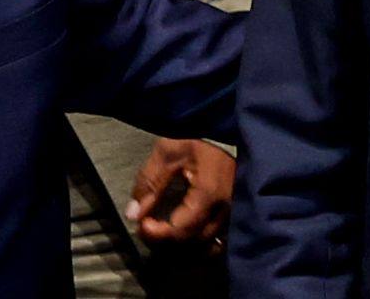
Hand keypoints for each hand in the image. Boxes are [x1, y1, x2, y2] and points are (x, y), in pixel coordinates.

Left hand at [125, 136, 233, 251]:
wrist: (224, 125)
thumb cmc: (197, 135)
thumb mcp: (167, 152)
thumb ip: (150, 183)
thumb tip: (133, 213)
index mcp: (209, 193)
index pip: (182, 228)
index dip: (158, 233)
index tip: (141, 225)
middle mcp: (226, 208)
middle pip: (194, 240)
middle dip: (167, 240)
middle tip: (146, 228)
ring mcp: (234, 211)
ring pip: (208, 243)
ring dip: (182, 244)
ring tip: (162, 232)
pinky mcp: (236, 210)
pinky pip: (219, 238)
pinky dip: (200, 242)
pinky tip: (184, 234)